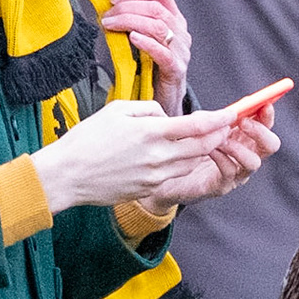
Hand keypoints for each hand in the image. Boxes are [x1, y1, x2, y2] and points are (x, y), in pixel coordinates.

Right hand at [29, 100, 231, 212]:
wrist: (67, 175)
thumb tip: (166, 117)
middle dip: (219, 136)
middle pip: (202, 147)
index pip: (198, 126)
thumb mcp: (116, 110)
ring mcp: (154, 176)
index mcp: (151, 132)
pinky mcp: (148, 189)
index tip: (231, 113)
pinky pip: (174, 175)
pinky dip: (183, 164)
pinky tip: (180, 156)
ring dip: (203, 151)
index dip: (219, 119)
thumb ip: (149, 109)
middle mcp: (158, 157)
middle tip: (226, 127)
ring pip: (192, 163)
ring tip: (207, 140)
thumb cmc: (87, 139)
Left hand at [101, 0, 189, 114]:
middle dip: (127, 7)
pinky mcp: (176, 70)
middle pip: (156, 8)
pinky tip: (131, 38)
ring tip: (110, 25)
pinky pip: (163, 53)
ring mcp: (180, 51)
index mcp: (174, 19)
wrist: (165, 101)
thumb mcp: (146, 39)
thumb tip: (108, 6)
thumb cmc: (152, 69)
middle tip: (107, 16)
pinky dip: (146, 42)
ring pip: (158, 26)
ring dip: (130, 21)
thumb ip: (135, 21)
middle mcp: (181, 32)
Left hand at [140, 109, 279, 211]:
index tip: (264, 103)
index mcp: (243, 139)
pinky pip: (230, 171)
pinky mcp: (222, 186)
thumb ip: (212, 119)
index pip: (265, 126)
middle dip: (260, 131)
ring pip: (254, 162)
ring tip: (220, 139)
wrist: (165, 176)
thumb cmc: (184, 148)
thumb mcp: (198, 128)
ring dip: (238, 146)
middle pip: (270, 146)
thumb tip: (225, 112)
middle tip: (242, 122)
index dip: (267, 115)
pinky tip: (209, 150)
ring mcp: (236, 174)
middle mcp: (245, 157)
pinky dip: (222, 157)